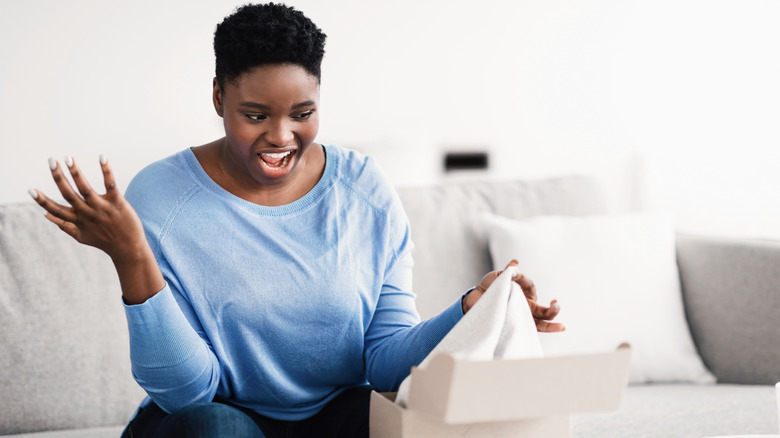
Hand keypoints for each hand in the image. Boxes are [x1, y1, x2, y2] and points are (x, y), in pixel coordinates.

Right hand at [29, 156, 146, 262]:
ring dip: (76, 172)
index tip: (30, 190)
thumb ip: (64, 225)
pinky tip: (102, 157)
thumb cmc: (104, 241)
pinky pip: (110, 184)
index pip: (56, 210)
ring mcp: (102, 208)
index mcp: (78, 220)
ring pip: (86, 188)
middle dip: (58, 177)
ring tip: (68, 158)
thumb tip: (45, 215)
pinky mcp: (117, 202)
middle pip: (68, 194)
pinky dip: (106, 170)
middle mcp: (88, 214)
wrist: (129, 248)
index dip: (42, 201)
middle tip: (51, 161)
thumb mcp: (82, 236)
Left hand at [462, 260, 564, 331]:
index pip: (529, 285)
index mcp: (524, 291)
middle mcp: (527, 305)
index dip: (522, 278)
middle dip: (552, 307)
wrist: (476, 300)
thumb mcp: (496, 277)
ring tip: (563, 326)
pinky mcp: (516, 325)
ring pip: (542, 322)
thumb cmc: (489, 287)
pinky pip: (530, 329)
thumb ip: (507, 272)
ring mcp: (523, 315)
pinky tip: (558, 329)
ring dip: (552, 324)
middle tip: (555, 302)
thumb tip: (515, 263)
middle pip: (543, 308)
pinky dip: (545, 329)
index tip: (513, 272)